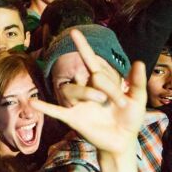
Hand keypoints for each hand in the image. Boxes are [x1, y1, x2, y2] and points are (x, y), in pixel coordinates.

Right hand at [31, 29, 145, 156]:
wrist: (123, 140)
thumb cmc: (129, 118)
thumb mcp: (138, 99)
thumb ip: (137, 82)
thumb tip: (139, 62)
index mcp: (100, 81)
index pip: (90, 60)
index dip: (82, 45)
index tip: (74, 31)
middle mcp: (86, 89)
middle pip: (90, 78)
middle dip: (109, 89)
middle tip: (120, 103)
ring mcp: (78, 103)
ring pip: (72, 90)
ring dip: (87, 94)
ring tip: (102, 104)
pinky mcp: (73, 118)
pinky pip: (55, 110)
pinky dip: (44, 107)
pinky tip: (32, 103)